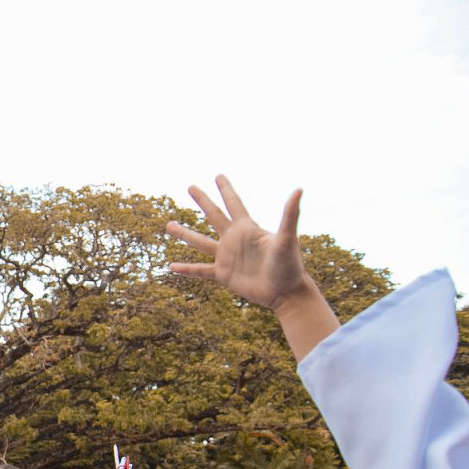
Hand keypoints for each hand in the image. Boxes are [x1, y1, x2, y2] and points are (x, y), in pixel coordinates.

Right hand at [167, 177, 314, 311]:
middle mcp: (234, 240)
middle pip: (214, 215)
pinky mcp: (223, 275)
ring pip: (200, 242)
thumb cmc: (289, 265)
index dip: (226, 189)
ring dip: (184, 234)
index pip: (233, 203)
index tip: (218, 176)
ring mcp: (227, 257)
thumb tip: (299, 189)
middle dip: (203, 201)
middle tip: (191, 187)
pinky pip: (200, 271)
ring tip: (168, 225)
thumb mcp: (288, 239)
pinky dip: (186, 269)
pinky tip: (171, 267)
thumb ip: (289, 215)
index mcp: (247, 229)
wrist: (285, 292)